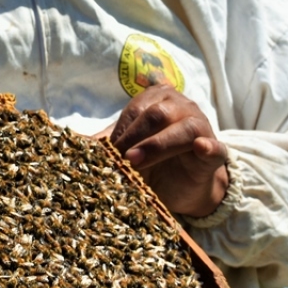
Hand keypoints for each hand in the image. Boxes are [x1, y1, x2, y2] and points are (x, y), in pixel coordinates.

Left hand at [96, 84, 228, 217]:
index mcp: (158, 100)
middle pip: (157, 113)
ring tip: (135, 161)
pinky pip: (215, 147)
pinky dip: (208, 147)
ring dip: (158, 145)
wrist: (183, 187)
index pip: (136, 108)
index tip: (106, 151)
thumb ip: (106, 144)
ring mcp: (202, 127)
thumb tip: (71, 143)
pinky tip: (201, 148)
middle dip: (134, 136)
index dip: (120, 129)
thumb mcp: (127, 151)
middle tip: (118, 158)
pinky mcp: (216, 152)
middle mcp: (181, 107)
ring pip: (184, 128)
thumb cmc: (152, 162)